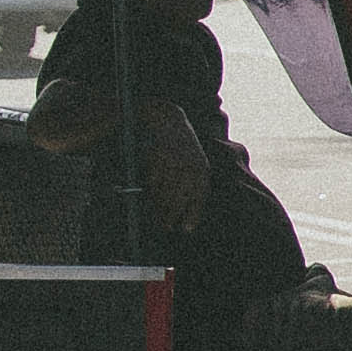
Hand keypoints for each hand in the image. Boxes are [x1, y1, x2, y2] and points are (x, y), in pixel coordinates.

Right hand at [139, 106, 207, 233]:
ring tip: (155, 218)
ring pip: (165, 192)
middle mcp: (190, 167)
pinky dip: (150, 191)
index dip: (192, 215)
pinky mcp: (158, 160)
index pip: (199, 197)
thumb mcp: (194, 163)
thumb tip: (185, 212)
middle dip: (172, 216)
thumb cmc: (183, 147)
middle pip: (180, 198)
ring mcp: (174, 163)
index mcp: (202, 170)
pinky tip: (149, 197)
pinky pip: (153, 181)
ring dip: (159, 207)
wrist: (169, 121)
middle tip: (164, 227)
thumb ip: (193, 184)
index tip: (185, 230)